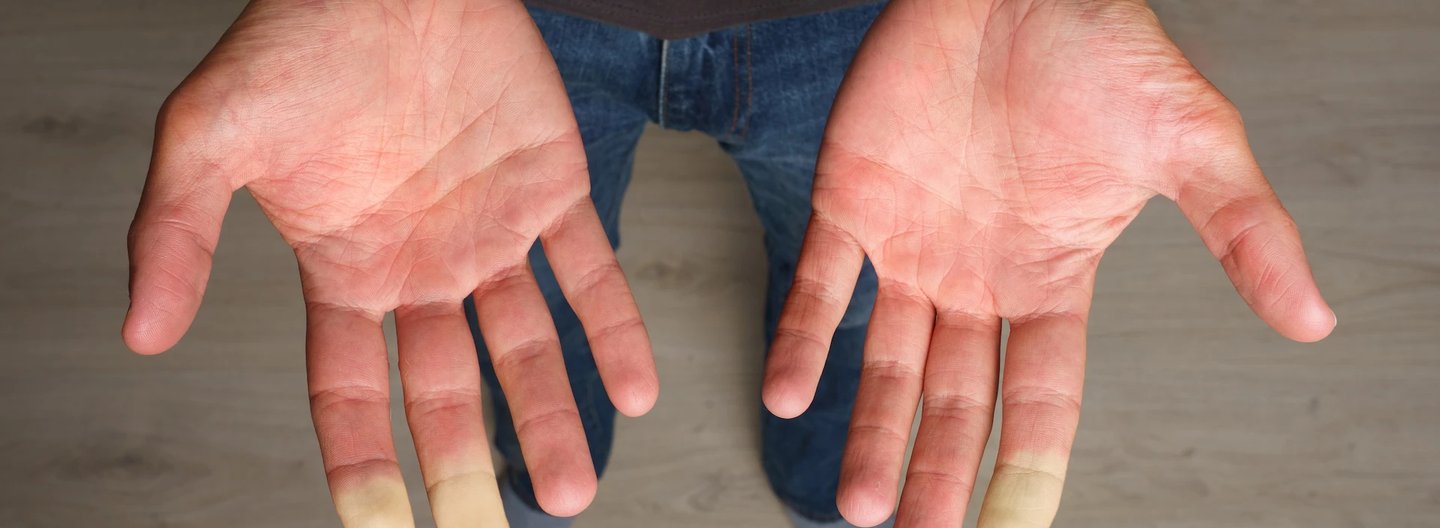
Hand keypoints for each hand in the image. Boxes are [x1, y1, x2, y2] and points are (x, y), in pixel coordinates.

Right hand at [122, 0, 656, 524]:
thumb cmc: (296, 42)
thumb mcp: (210, 137)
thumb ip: (177, 233)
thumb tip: (139, 332)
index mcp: (343, 270)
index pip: (349, 392)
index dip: (363, 463)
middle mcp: (421, 267)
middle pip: (444, 389)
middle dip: (466, 466)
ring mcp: (489, 234)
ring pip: (524, 346)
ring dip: (550, 416)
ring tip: (571, 490)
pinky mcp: (552, 190)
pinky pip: (592, 273)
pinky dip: (614, 331)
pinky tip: (636, 391)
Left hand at [763, 0, 1334, 525]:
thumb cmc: (1102, 46)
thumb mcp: (1191, 142)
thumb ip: (1242, 231)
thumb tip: (1313, 321)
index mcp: (1054, 277)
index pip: (1044, 397)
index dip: (1029, 467)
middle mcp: (978, 277)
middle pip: (960, 398)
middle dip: (941, 472)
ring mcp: (913, 245)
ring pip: (888, 361)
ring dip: (872, 431)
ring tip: (859, 505)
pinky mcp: (852, 201)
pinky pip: (820, 283)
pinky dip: (802, 337)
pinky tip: (786, 395)